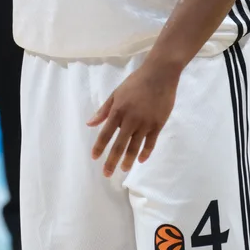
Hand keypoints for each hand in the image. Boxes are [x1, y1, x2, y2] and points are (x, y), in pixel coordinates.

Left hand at [87, 63, 178, 177]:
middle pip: (119, 144)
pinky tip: (140, 160)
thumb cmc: (135, 82)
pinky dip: (145, 152)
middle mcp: (131, 119)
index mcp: (118, 110)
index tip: (94, 158)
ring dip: (128, 160)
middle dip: (112, 160)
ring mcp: (145, 123)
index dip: (99, 147)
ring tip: (123, 169)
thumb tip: (90, 124)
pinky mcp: (158, 124)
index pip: (106, 133)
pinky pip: (150, 143)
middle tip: (106, 174)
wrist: (159, 75)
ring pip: (135, 146)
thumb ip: (104, 110)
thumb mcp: (116, 93)